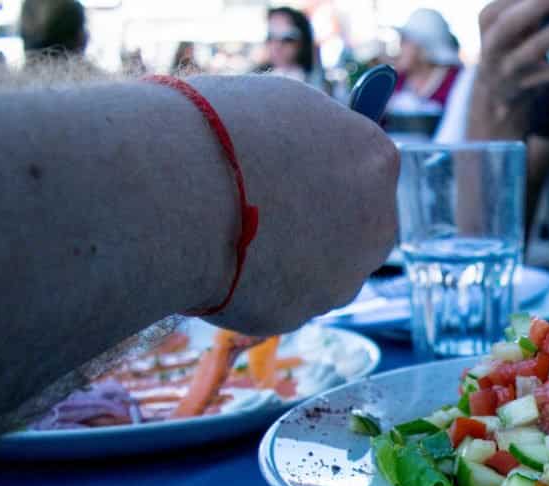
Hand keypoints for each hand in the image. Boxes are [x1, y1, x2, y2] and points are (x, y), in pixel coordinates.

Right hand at [192, 76, 398, 335]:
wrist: (172, 193)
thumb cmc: (216, 131)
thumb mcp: (278, 106)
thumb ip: (313, 136)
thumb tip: (313, 152)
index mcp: (375, 160)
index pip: (367, 171)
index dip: (324, 173)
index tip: (292, 174)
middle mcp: (375, 224)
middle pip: (356, 230)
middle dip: (318, 224)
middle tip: (264, 210)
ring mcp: (341, 277)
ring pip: (319, 272)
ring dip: (286, 259)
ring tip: (226, 233)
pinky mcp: (299, 315)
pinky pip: (278, 300)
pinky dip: (252, 287)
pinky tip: (216, 262)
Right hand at [473, 0, 548, 130]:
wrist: (497, 91)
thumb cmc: (511, 41)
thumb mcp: (512, 17)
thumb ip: (527, 2)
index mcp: (488, 19)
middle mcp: (492, 45)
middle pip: (512, 22)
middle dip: (540, 4)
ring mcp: (510, 68)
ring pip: (534, 49)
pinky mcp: (529, 86)